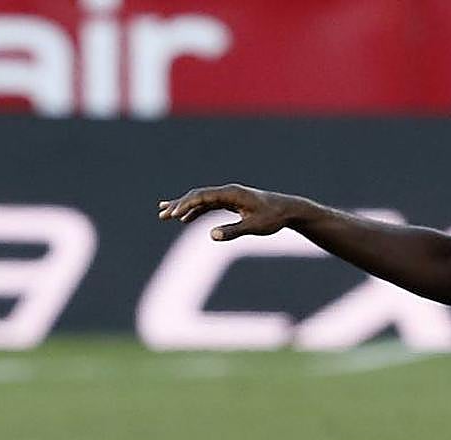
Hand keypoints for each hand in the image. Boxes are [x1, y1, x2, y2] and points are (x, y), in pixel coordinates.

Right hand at [157, 184, 299, 240]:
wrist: (288, 210)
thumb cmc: (273, 218)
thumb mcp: (254, 226)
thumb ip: (233, 231)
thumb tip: (212, 236)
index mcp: (231, 193)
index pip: (202, 196)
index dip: (186, 205)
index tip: (173, 214)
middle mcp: (228, 192)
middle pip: (197, 196)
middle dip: (178, 205)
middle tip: (162, 215)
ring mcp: (228, 197)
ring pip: (201, 201)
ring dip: (184, 208)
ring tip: (165, 215)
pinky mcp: (231, 203)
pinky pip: (209, 206)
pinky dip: (196, 211)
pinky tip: (184, 220)